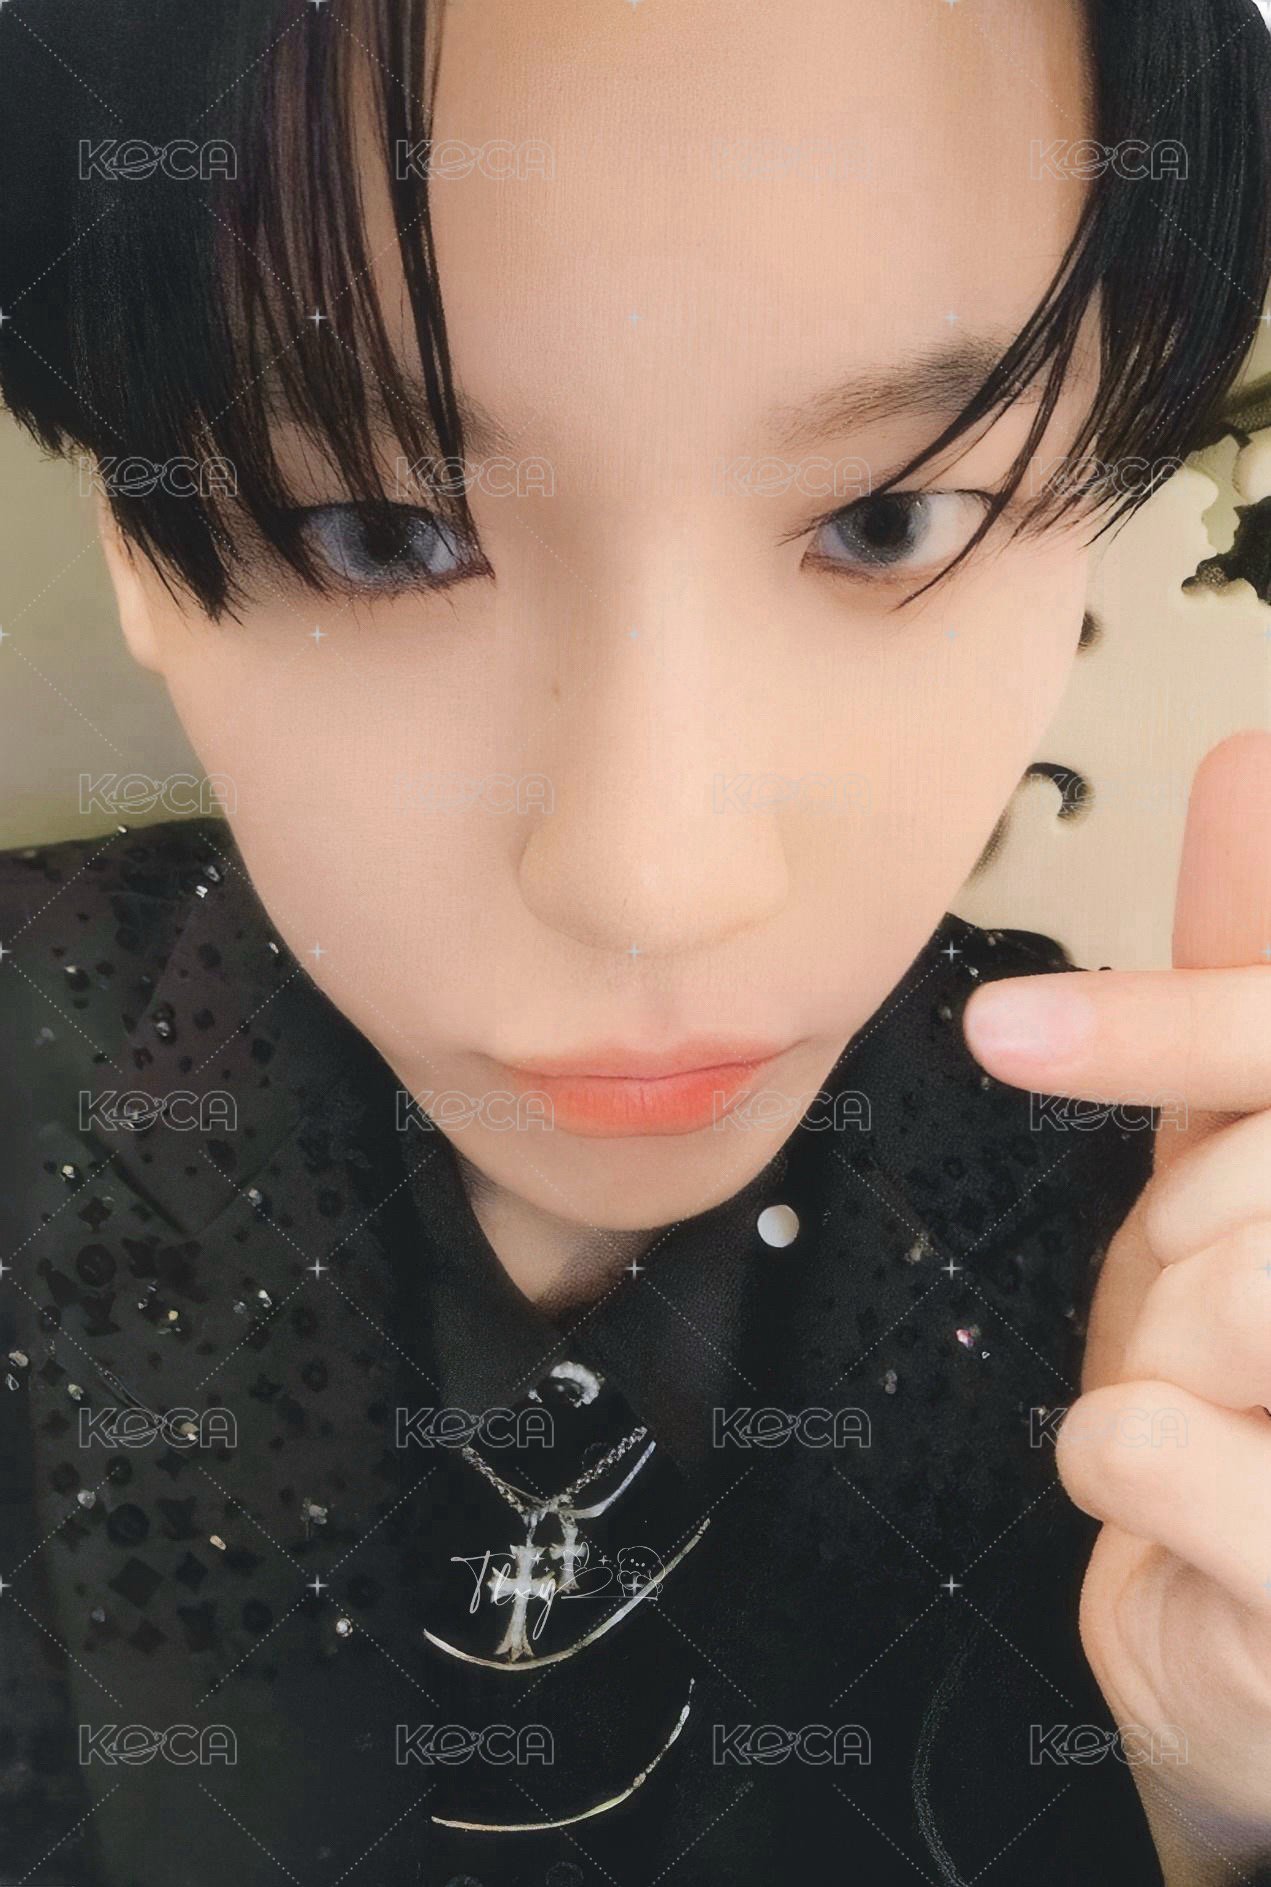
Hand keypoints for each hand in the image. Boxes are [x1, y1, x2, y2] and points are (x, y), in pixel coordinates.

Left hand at [963, 731, 1270, 1883]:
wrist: (1264, 1650)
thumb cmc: (1254, 1406)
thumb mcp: (1245, 1183)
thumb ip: (1240, 1001)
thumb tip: (1249, 775)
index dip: (1166, 1029)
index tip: (1020, 1027)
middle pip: (1256, 1182)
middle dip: (1192, 1241)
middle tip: (1218, 1320)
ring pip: (1222, 1305)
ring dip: (1162, 1352)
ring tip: (1221, 1404)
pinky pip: (1145, 1446)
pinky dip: (1119, 1459)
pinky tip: (1175, 1487)